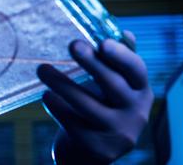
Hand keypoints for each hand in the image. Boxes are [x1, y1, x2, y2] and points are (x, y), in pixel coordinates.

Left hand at [36, 32, 153, 163]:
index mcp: (140, 91)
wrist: (90, 150)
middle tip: (72, 44)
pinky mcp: (97, 148)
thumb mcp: (115, 85)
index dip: (121, 55)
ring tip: (41, 69)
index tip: (102, 42)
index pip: (136, 70)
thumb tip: (124, 32)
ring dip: (62, 83)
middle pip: (113, 85)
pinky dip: (57, 106)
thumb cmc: (102, 106)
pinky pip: (72, 122)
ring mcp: (118, 132)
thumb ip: (118, 60)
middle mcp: (135, 113)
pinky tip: (46, 95)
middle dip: (92, 63)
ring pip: (87, 105)